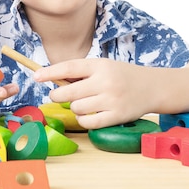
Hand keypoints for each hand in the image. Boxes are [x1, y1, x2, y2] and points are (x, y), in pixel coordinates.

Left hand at [34, 58, 154, 128]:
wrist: (152, 87)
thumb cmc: (121, 75)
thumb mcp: (103, 66)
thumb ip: (81, 73)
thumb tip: (53, 80)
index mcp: (100, 65)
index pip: (69, 67)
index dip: (50, 72)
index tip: (36, 76)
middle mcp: (105, 82)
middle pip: (68, 92)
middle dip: (57, 95)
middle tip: (57, 95)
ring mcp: (111, 100)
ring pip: (76, 108)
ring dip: (74, 107)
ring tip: (81, 103)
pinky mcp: (116, 116)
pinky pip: (88, 122)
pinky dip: (82, 120)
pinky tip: (86, 114)